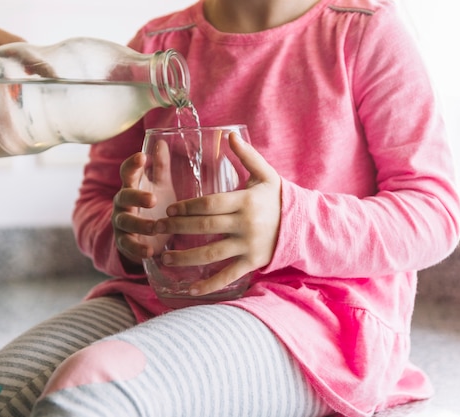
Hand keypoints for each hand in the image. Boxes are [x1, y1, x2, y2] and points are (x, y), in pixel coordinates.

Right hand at [112, 150, 175, 268]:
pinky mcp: (124, 242)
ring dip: (141, 224)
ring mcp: (121, 222)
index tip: (142, 157)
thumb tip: (162, 142)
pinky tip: (150, 251)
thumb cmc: (153, 206)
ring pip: (125, 221)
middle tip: (153, 199)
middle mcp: (122, 203)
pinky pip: (128, 244)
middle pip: (124, 196)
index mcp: (132, 186)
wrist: (143, 236)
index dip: (133, 164)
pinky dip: (138, 248)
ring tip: (156, 227)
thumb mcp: (159, 186)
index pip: (128, 172)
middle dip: (137, 196)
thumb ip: (160, 167)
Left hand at [153, 133, 281, 294]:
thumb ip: (247, 156)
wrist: (303, 225)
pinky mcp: (252, 263)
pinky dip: (209, 284)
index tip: (170, 208)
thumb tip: (229, 133)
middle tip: (156, 228)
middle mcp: (246, 224)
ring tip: (164, 257)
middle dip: (178, 228)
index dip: (188, 206)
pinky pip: (228, 275)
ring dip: (185, 257)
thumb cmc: (278, 198)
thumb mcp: (266, 175)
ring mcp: (249, 245)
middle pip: (205, 227)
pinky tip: (189, 290)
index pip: (210, 203)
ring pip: (211, 253)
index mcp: (246, 201)